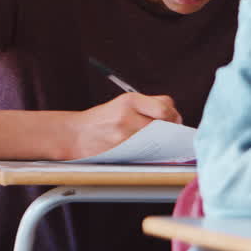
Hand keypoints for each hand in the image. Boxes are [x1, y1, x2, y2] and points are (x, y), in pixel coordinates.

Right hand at [66, 92, 180, 159]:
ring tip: (157, 140)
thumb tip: (175, 118)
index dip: (173, 113)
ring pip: (158, 137)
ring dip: (162, 140)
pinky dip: (152, 149)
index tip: (173, 118)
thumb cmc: (102, 120)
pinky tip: (148, 148)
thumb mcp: (122, 104)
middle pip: (165, 122)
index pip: (164, 105)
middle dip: (171, 127)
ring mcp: (125, 134)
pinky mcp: (122, 149)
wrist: (75, 134)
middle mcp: (128, 115)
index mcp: (129, 100)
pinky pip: (147, 150)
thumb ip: (147, 106)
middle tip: (169, 132)